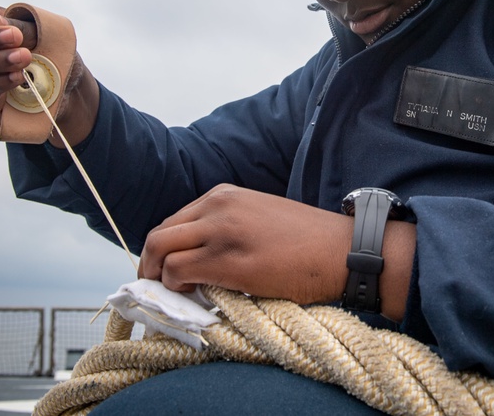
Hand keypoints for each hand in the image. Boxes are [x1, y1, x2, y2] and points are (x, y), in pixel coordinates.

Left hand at [139, 184, 417, 319]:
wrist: (343, 251)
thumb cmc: (309, 240)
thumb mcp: (260, 216)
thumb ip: (227, 226)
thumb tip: (199, 256)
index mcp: (225, 195)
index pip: (173, 221)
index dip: (161, 250)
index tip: (164, 271)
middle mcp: (218, 208)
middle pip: (159, 236)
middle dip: (149, 265)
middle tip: (157, 290)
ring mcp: (222, 232)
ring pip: (161, 253)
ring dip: (159, 279)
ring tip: (175, 298)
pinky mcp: (230, 262)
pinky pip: (181, 273)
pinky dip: (176, 289)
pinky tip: (193, 298)